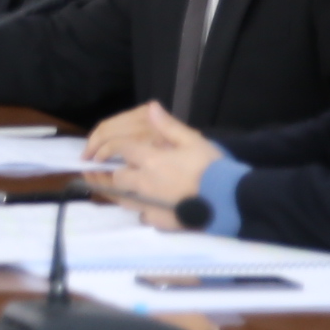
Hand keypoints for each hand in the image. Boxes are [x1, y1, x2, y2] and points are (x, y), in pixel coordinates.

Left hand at [80, 102, 221, 227]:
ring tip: (116, 189)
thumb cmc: (213, 168)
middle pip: (117, 179)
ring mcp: (150, 205)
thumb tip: (151, 107)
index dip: (108, 149)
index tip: (100, 152)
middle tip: (103, 172)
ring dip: (118, 193)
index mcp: (151, 161)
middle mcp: (144, 183)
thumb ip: (169, 126)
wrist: (229, 200)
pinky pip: (141, 215)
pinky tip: (144, 206)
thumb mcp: (194, 141)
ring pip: (123, 199)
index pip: (121, 150)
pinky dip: (139, 209)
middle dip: (109, 174)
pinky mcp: (159, 222)